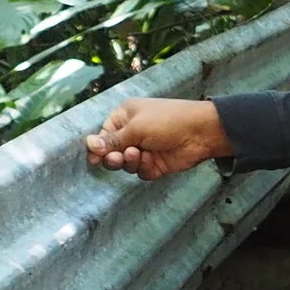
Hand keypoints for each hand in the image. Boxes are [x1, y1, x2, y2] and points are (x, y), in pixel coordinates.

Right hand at [85, 98, 230, 179]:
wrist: (201, 133)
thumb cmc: (168, 121)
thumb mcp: (136, 128)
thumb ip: (112, 140)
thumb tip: (88, 144)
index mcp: (125, 117)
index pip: (103, 135)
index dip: (98, 148)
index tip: (94, 158)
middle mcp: (132, 133)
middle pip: (111, 152)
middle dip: (112, 157)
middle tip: (117, 159)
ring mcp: (144, 149)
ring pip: (125, 164)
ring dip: (129, 162)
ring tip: (137, 155)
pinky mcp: (155, 164)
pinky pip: (141, 172)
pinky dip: (143, 168)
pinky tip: (150, 161)